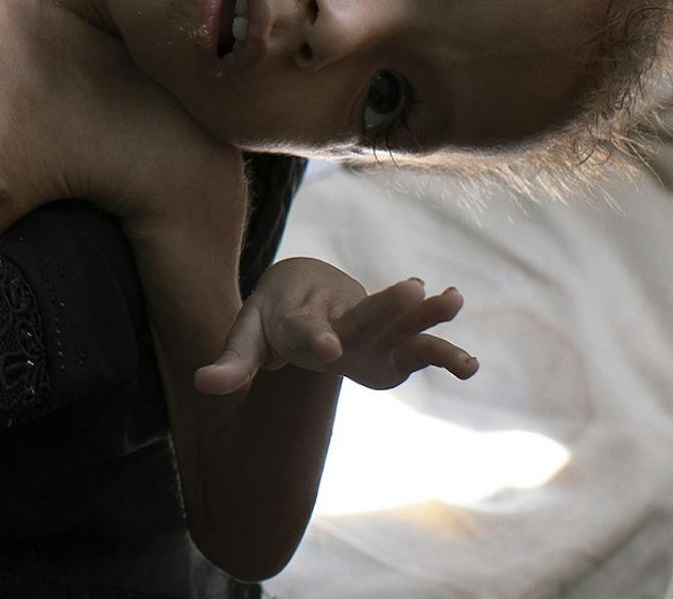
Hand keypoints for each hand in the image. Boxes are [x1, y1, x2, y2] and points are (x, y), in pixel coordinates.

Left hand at [194, 256, 478, 396]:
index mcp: (299, 321)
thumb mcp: (247, 339)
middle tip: (412, 288)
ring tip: (455, 299)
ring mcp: (372, 330)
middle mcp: (341, 319)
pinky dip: (444, 353)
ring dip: (427, 314)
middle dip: (384, 306)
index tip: (327, 347)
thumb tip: (201, 385)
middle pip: (363, 313)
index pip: (306, 330)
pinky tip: (472, 366)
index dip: (315, 337)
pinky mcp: (395, 347)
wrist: (303, 286)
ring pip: (401, 322)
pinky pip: (421, 348)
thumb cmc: (273, 319)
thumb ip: (232, 364)